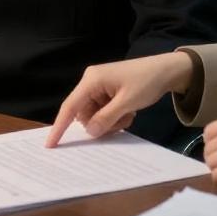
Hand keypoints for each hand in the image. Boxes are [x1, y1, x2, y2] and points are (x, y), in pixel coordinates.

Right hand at [46, 51, 194, 146]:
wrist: (167, 70)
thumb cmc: (147, 81)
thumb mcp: (127, 103)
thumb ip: (105, 119)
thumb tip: (89, 132)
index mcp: (92, 80)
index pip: (70, 106)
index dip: (59, 126)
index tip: (49, 145)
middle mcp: (92, 82)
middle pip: (84, 115)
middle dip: (101, 124)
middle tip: (121, 121)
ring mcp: (100, 88)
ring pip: (94, 117)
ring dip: (110, 122)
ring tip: (128, 114)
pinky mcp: (108, 93)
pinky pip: (104, 114)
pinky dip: (116, 118)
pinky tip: (129, 111)